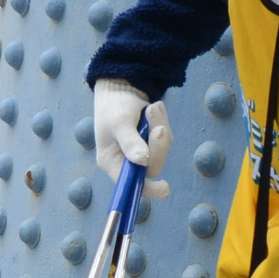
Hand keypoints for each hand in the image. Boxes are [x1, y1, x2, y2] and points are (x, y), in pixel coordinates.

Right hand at [93, 79, 173, 199]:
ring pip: (162, 151)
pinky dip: (163, 122)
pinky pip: (166, 139)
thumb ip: (130, 142)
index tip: (165, 189)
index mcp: (112, 163)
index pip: (131, 184)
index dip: (148, 190)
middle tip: (159, 127)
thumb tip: (143, 161)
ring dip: (160, 127)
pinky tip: (153, 110)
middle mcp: (126, 163)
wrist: (120, 88)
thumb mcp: (119, 122)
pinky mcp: (152, 143)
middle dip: (158, 146)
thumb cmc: (114, 106)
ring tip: (150, 109)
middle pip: (152, 167)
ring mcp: (141, 153)